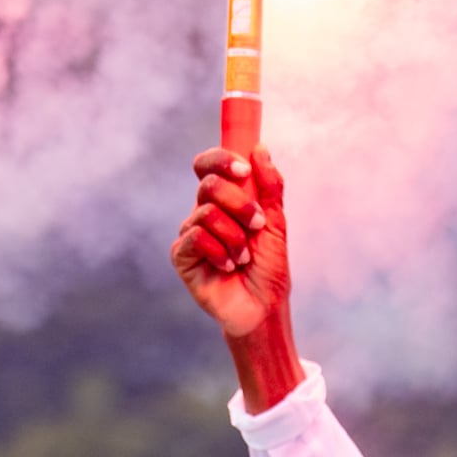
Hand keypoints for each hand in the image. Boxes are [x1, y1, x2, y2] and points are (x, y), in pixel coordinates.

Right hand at [172, 144, 300, 409]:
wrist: (262, 307)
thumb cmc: (269, 269)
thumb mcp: (274, 224)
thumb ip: (269, 188)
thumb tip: (260, 150)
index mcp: (225, 200)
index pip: (209, 165)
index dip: (221, 159)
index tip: (243, 169)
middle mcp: (204, 212)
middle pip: (210, 184)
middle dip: (240, 204)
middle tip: (255, 227)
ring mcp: (191, 233)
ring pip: (206, 213)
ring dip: (234, 237)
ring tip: (243, 258)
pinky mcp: (182, 256)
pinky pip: (196, 238)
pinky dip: (219, 252)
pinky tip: (227, 267)